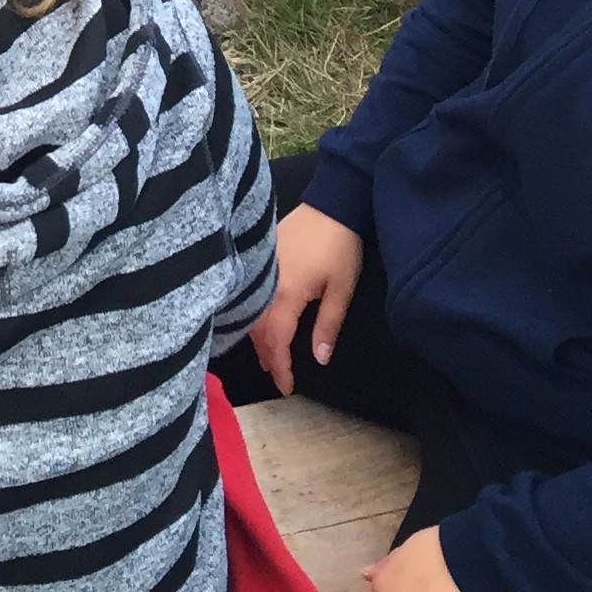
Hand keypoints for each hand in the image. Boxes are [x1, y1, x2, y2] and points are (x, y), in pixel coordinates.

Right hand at [249, 203, 364, 393]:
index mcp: (286, 295)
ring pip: (250, 313)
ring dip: (257, 338)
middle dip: (267, 356)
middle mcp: (265, 285)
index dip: (280, 366)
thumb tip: (319, 359)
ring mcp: (260, 269)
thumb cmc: (339, 248)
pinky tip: (259, 320)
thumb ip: (328, 325)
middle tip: (277, 376)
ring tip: (269, 355)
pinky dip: (252, 315)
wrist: (330, 203)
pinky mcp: (260, 257)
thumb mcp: (342, 289)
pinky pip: (249, 295)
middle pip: (257, 330)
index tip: (286, 388)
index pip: (277, 341)